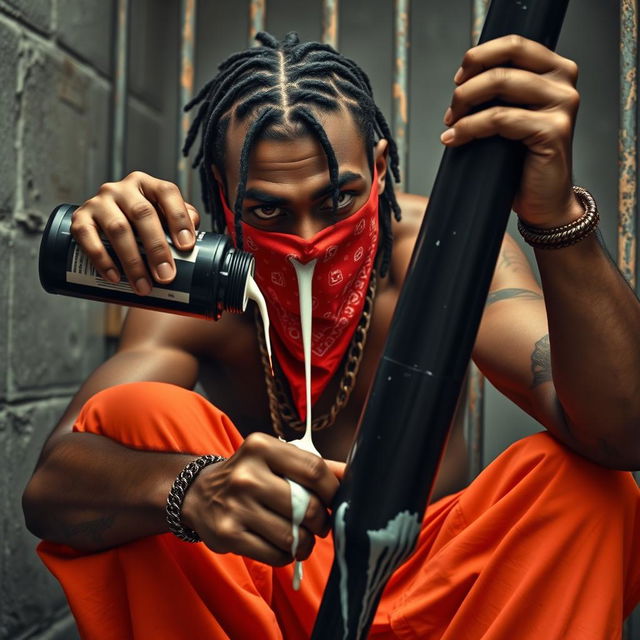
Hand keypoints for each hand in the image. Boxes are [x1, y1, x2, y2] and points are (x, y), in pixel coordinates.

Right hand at [69, 171, 199, 294]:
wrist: (104, 223)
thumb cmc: (142, 223)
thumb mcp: (163, 217)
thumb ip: (182, 222)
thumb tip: (193, 240)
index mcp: (148, 184)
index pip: (167, 193)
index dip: (178, 218)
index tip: (187, 246)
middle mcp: (122, 188)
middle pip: (143, 214)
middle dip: (157, 248)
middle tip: (166, 276)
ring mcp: (99, 202)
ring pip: (118, 229)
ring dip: (132, 261)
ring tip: (143, 286)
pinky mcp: (79, 218)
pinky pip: (88, 237)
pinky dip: (102, 259)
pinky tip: (115, 277)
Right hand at [181, 433, 340, 565]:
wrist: (200, 494)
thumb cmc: (251, 474)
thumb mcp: (276, 459)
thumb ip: (313, 467)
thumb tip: (354, 475)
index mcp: (262, 447)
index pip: (314, 469)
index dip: (333, 491)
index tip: (334, 501)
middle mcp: (247, 474)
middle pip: (307, 507)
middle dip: (321, 522)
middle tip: (318, 524)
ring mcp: (236, 505)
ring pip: (293, 536)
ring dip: (305, 543)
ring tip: (302, 538)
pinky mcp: (228, 534)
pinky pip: (275, 554)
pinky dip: (286, 555)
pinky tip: (281, 545)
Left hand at [440, 35, 582, 227]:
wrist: (543, 201)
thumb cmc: (523, 162)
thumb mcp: (509, 117)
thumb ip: (498, 93)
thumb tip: (462, 80)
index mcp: (554, 71)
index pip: (512, 45)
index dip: (478, 58)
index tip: (458, 81)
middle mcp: (563, 82)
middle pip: (504, 61)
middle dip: (467, 84)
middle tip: (452, 110)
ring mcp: (562, 104)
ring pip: (499, 84)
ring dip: (465, 105)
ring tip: (451, 126)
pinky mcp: (553, 130)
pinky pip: (499, 118)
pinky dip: (470, 127)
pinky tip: (455, 139)